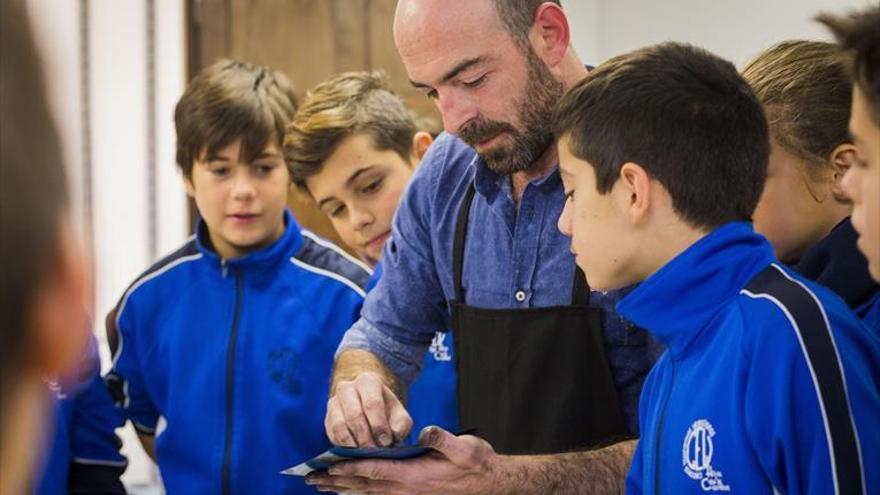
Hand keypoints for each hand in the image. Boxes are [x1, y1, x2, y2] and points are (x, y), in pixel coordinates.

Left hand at [305, 426, 501, 493]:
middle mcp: (407, 488)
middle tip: (311, 478)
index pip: (375, 471)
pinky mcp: (411, 494)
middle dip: (337, 481)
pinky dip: (360, 491)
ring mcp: (408, 494)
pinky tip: (348, 490)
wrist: (488, 481)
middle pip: (364, 485)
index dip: (350, 468)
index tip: (328, 466)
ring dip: (343, 488)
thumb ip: (442, 438)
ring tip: (321, 485)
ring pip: (368, 492)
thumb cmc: (475, 462)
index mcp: (415, 475)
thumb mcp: (463, 446)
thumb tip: (424, 430)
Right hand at [326, 371, 412, 446]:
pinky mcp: (327, 419)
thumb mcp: (400, 416)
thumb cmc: (388, 413)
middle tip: (374, 452)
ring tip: (364, 454)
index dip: (379, 425)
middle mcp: (347, 388)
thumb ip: (401, 425)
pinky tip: (354, 453)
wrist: (371, 411)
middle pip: (354, 415)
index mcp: (368, 381)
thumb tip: (391, 437)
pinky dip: (343, 446)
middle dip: (365, 437)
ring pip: (340, 425)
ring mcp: (334, 402)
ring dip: (353, 444)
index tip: (386, 442)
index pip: (372, 403)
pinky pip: (332, 434)